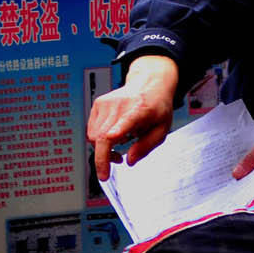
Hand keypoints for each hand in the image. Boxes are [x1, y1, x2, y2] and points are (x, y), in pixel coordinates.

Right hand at [86, 55, 178, 180]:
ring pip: (94, 137)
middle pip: (102, 136)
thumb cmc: (156, 107)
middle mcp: (120, 105)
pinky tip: (112, 138)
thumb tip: (129, 161)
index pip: (126, 121)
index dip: (117, 132)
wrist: (149, 84)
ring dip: (102, 150)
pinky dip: (98, 140)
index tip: (111, 139)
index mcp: (140, 110)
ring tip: (118, 148)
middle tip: (111, 168)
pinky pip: (91, 130)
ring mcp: (106, 104)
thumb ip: (146, 147)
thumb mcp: (162, 130)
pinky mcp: (98, 104)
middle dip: (103, 159)